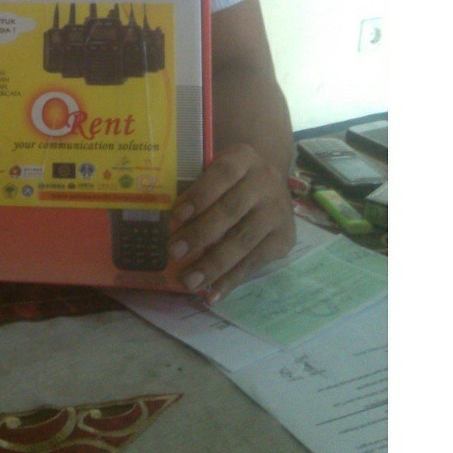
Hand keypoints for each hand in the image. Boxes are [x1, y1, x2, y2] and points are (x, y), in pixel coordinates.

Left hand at [166, 143, 294, 302]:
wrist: (270, 183)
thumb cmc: (229, 180)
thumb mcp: (215, 172)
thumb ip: (195, 189)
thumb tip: (167, 224)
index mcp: (244, 158)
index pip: (222, 174)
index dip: (199, 195)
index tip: (175, 216)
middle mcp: (265, 182)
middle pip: (231, 210)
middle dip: (200, 234)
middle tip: (173, 252)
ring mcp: (278, 211)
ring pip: (243, 240)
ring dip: (213, 264)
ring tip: (189, 281)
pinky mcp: (285, 238)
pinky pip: (255, 262)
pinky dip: (231, 280)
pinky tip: (212, 294)